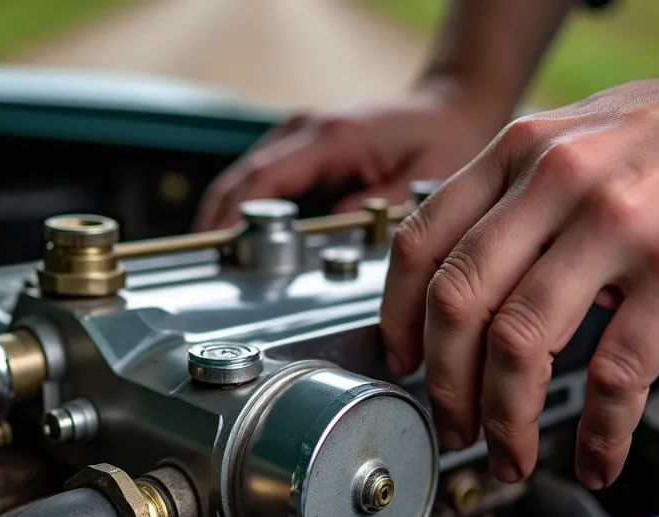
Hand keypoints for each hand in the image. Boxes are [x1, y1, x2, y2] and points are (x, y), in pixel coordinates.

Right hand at [194, 87, 507, 230]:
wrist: (451, 108)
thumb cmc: (442, 141)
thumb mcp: (422, 182)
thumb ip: (375, 211)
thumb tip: (330, 236)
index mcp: (332, 138)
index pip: (263, 179)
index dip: (233, 217)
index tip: (218, 250)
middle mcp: (308, 130)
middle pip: (242, 179)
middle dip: (218, 222)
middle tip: (206, 266)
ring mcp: (300, 134)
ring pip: (245, 178)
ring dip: (228, 214)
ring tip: (218, 257)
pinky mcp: (302, 144)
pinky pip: (262, 177)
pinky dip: (247, 205)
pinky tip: (244, 236)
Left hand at [380, 51, 658, 487]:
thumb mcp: (576, 136)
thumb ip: (514, 197)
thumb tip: (459, 281)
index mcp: (520, 151)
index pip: (422, 244)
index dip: (397, 319)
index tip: (402, 364)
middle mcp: (559, 181)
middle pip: (460, 304)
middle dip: (445, 386)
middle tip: (453, 426)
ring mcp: (620, 225)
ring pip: (522, 345)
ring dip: (506, 421)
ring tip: (512, 454)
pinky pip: (618, 374)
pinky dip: (601, 432)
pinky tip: (599, 455)